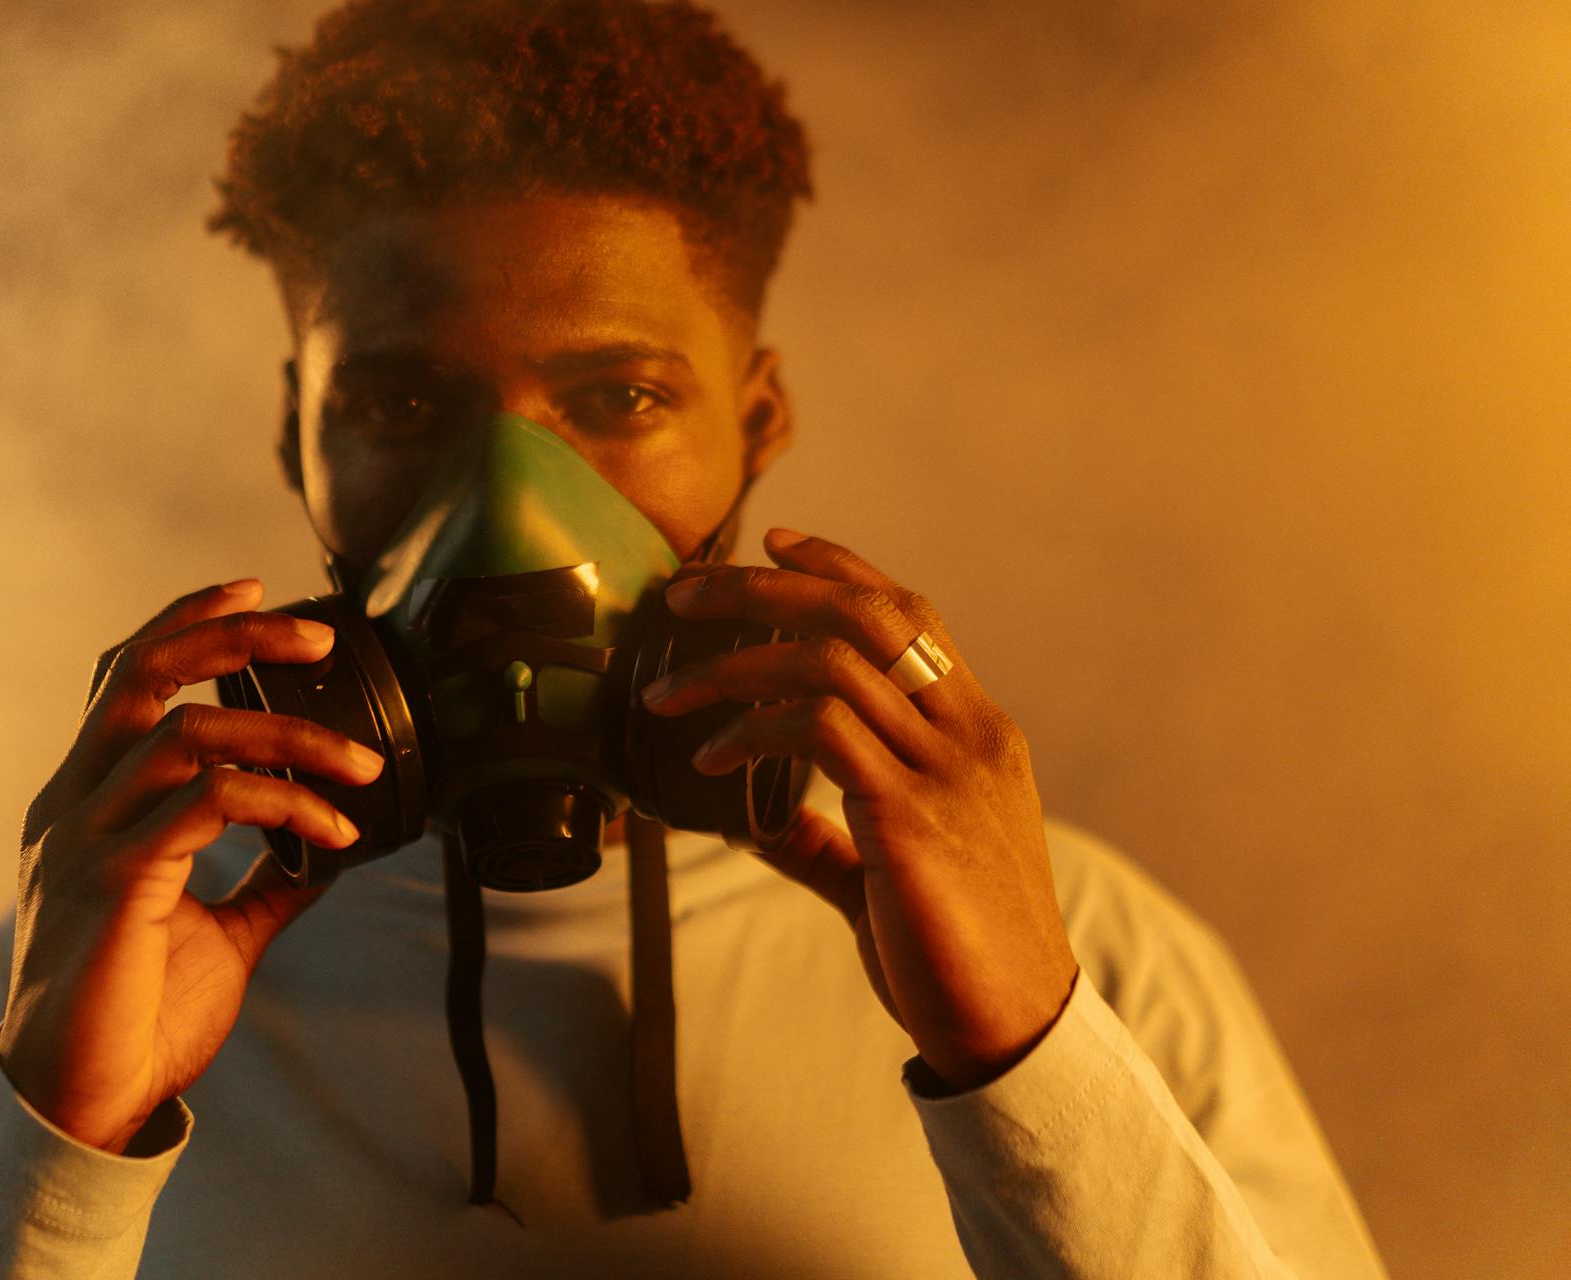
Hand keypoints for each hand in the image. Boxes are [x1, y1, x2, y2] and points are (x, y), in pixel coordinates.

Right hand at [0, 579, 385, 1151]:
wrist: (82, 1102)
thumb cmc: (136, 1015)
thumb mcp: (215, 931)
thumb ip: (263, 880)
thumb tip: (326, 847)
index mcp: (86, 804)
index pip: (124, 679)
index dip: (185, 622)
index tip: (252, 587)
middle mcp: (73, 806)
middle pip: (141, 674)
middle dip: (230, 637)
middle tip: (317, 636)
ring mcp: (85, 839)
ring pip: (187, 734)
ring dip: (290, 737)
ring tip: (363, 766)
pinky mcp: (114, 881)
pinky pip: (209, 805)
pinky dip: (284, 802)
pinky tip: (333, 827)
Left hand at [639, 531, 1079, 1091]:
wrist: (1012, 1029)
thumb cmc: (956, 953)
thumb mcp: (891, 872)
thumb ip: (830, 836)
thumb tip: (758, 821)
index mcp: (977, 733)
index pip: (912, 614)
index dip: (839, 568)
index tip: (775, 542)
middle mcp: (970, 735)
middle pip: (867, 613)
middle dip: (766, 588)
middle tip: (685, 594)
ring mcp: (945, 770)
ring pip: (831, 661)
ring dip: (734, 664)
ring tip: (668, 694)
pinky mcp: (910, 816)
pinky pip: (817, 730)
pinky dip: (751, 729)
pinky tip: (709, 758)